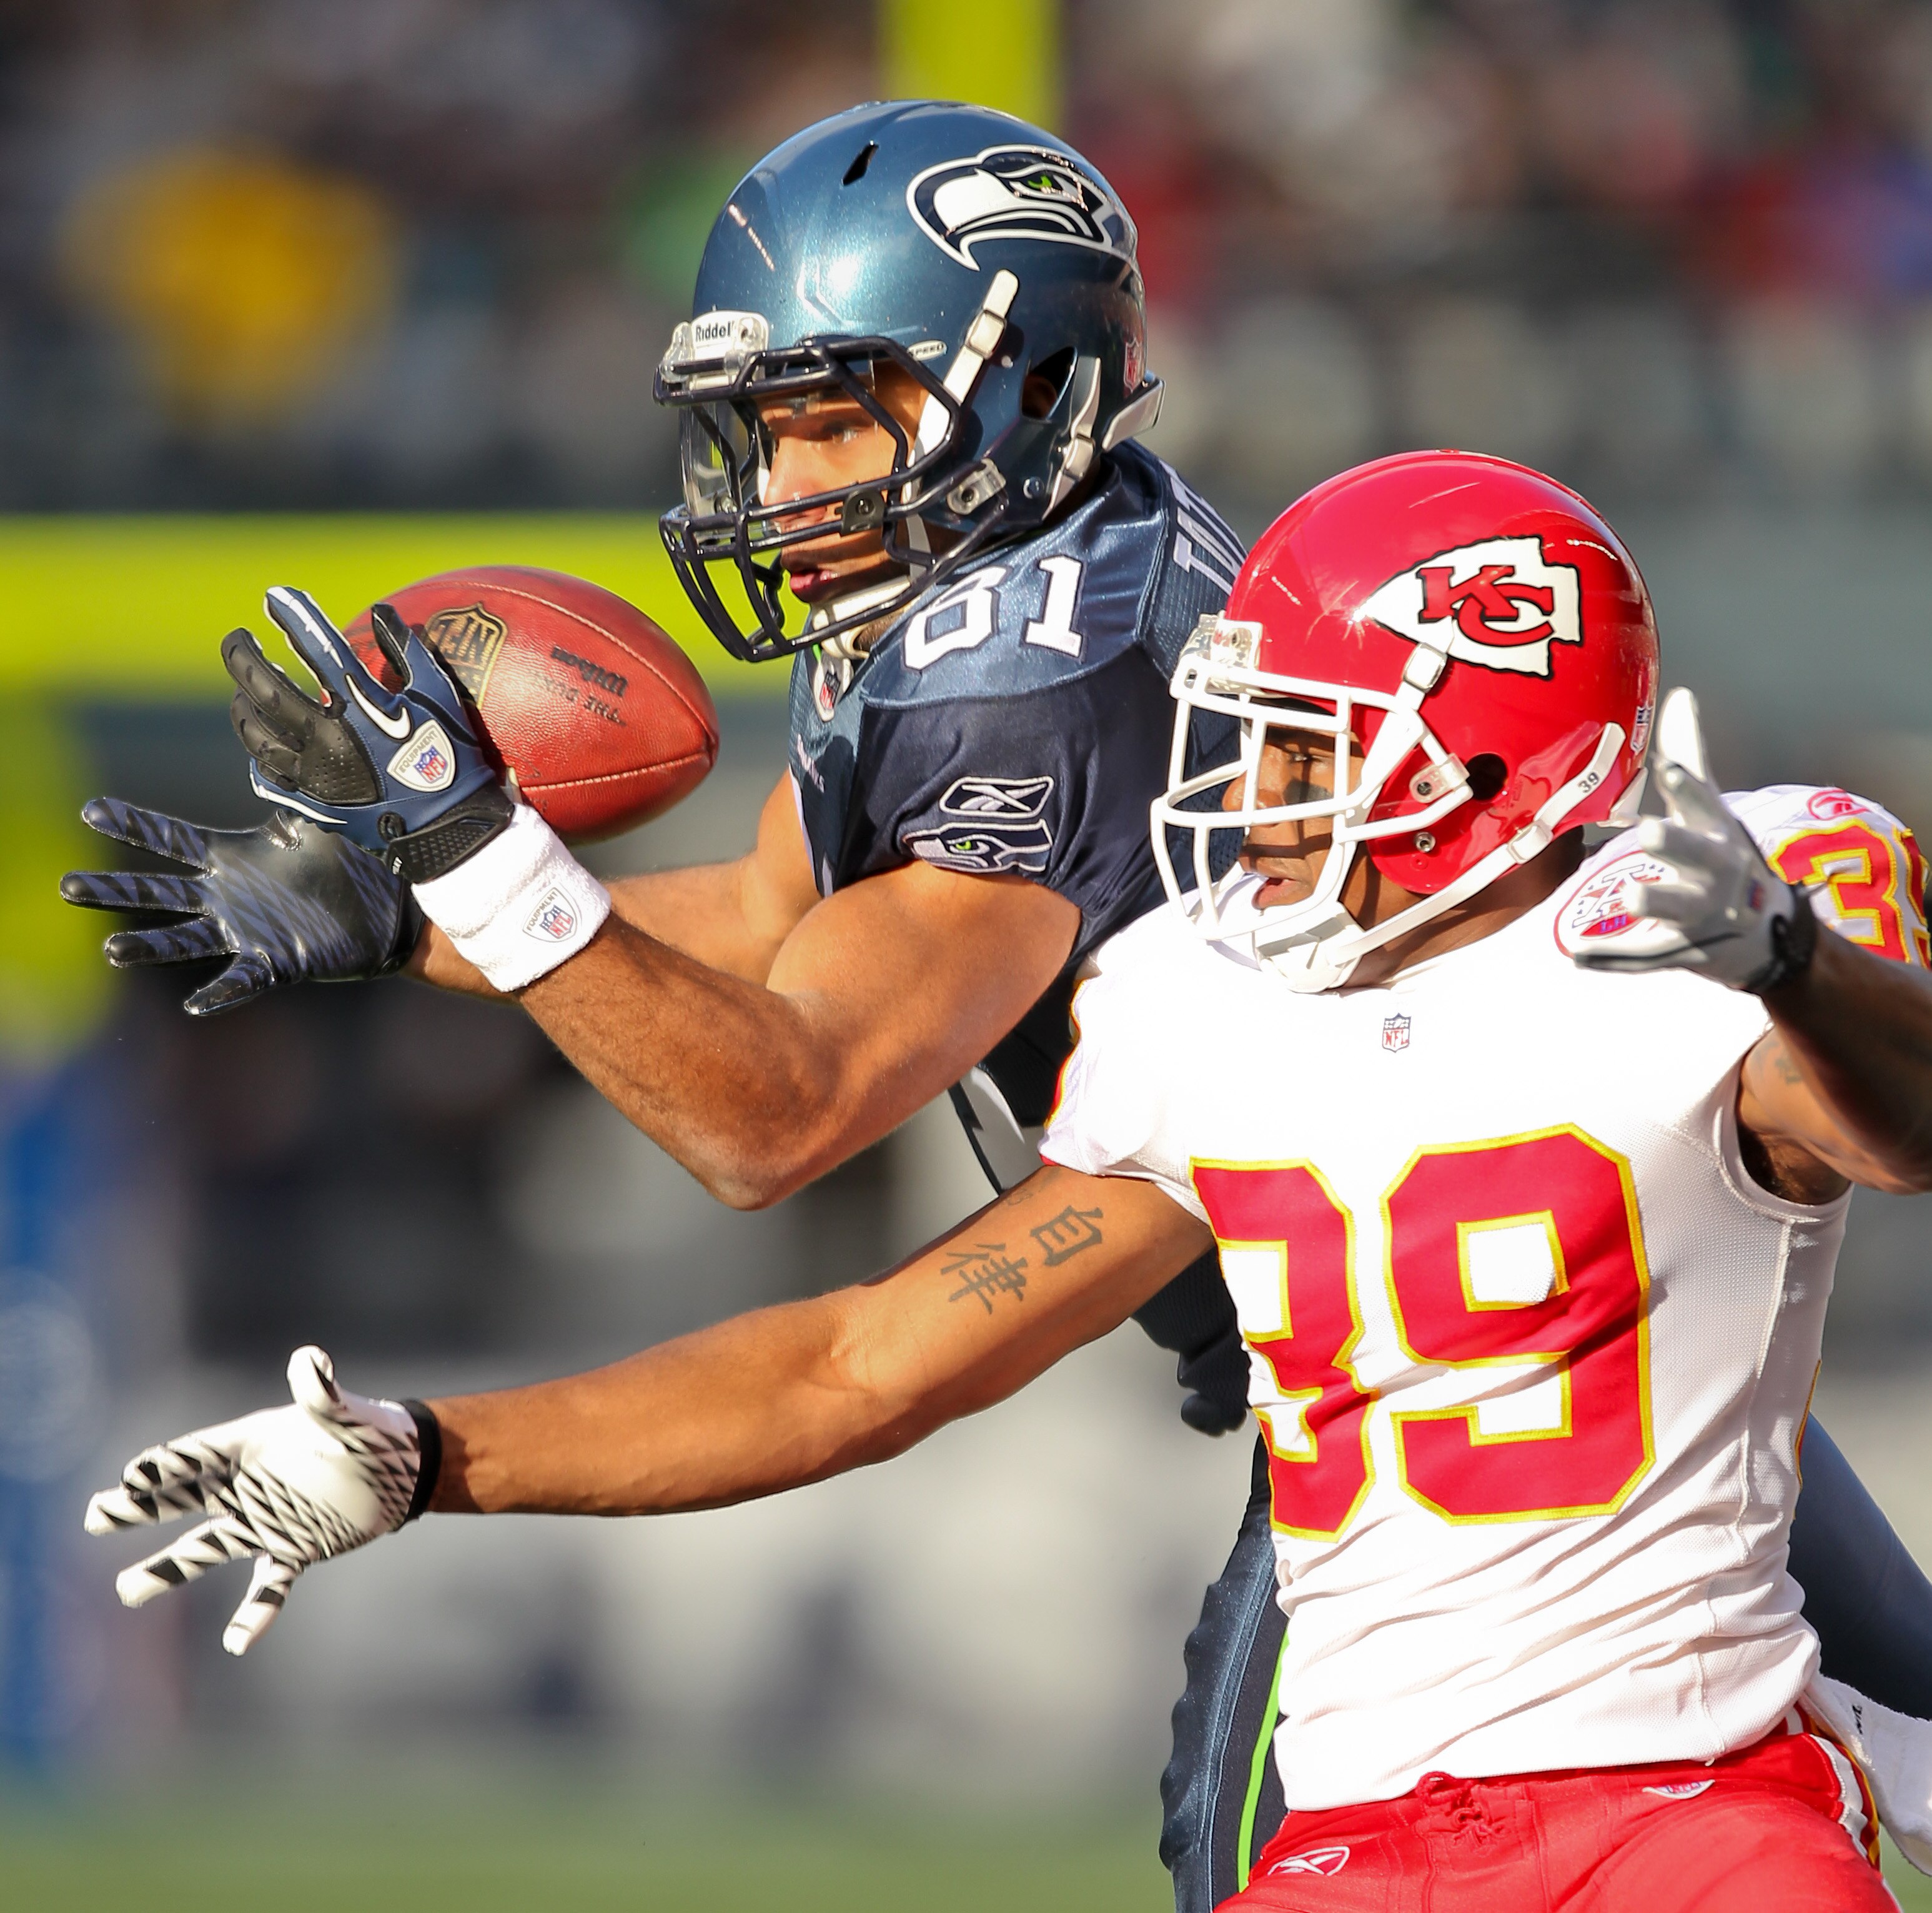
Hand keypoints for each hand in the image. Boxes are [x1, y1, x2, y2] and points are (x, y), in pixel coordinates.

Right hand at [61, 797, 421, 1014]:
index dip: (135, 825)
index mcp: (235, 857)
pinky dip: (222, 990)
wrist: (389, 906)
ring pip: (187, 939)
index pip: (174, 839)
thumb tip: (276, 747)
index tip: (91, 811)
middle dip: (116, 891)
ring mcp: (249, 930)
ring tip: (112, 950)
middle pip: (161, 892)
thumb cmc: (352, 859)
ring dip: (151, 946)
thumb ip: (291, 790)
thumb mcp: (318, 819)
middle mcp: (230, 895)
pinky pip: (243, 978)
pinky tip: (197, 1003)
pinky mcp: (278, 960)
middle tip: (67, 888)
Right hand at [84, 1347, 436, 1655]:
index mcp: (251, 1444)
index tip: (131, 1477)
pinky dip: (255, 1612)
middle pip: (181, 1499)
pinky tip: (237, 1642)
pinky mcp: (294, 1548)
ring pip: (206, 1549)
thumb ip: (323, 1392)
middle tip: (94, 1515)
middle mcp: (247, 1485)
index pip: (196, 1455)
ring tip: (127, 1592)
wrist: (401, 1466)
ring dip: (168, 1569)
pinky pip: (268, 1586)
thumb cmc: (370, 1430)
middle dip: (138, 1508)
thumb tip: (310, 1359)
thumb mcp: (345, 1412)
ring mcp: (265, 1520)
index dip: (165, 1465)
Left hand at [224, 588, 512, 881]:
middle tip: (236, 639)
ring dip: (243, 707)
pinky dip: (259, 758)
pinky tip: (261, 747)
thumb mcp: (440, 698)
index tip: (274, 596)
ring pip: (256, 735)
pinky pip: (269, 777)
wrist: (449, 831)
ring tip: (242, 692)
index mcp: (357, 709)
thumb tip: (382, 613)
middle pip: (264, 689)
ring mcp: (312, 776)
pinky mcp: (313, 805)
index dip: (293, 616)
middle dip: (242, 657)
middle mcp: (324, 739)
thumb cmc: (452, 762)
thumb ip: (408, 653)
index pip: (315, 649)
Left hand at [1571, 687, 1814, 991]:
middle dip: (1677, 844)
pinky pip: (1646, 957)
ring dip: (1654, 901)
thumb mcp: (1710, 809)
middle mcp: (1714, 873)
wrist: (1767, 934)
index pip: (1703, 804)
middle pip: (1696, 856)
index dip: (1687, 788)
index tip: (1669, 768)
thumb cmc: (1724, 857)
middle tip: (1649, 833)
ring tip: (1628, 894)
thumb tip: (1680, 697)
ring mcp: (1702, 915)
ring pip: (1675, 909)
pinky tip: (1577, 956)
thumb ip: (1689, 756)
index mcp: (1717, 833)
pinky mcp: (1685, 952)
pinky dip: (1613, 960)